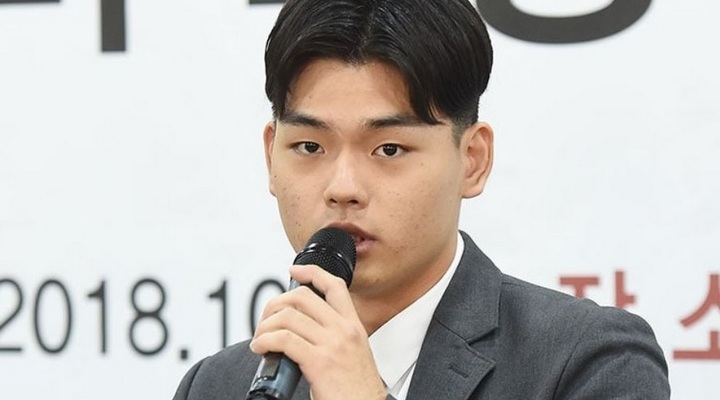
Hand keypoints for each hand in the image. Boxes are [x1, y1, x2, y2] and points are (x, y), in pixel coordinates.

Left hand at [250, 264, 386, 399]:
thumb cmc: (357, 392)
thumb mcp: (354, 355)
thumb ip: (335, 337)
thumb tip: (302, 330)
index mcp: (355, 326)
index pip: (335, 286)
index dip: (312, 272)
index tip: (294, 270)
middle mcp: (344, 330)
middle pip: (302, 297)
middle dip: (275, 304)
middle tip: (266, 321)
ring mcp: (332, 345)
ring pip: (288, 316)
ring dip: (265, 326)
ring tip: (260, 339)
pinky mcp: (319, 362)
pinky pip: (283, 339)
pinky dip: (264, 341)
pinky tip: (261, 349)